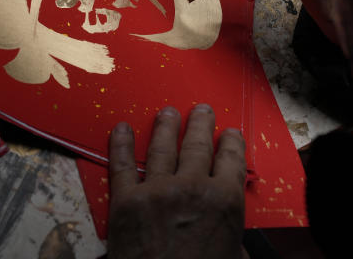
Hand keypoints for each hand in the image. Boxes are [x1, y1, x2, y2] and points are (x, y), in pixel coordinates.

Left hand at [107, 105, 248, 258]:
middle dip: (199, 124)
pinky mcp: (126, 201)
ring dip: (166, 126)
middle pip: (197, 145)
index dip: (231, 143)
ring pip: (163, 147)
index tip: (229, 133)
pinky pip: (122, 166)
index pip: (231, 160)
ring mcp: (157, 191)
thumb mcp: (231, 258)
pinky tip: (122, 130)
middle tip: (200, 109)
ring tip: (167, 113)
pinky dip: (121, 144)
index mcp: (224, 202)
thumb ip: (231, 240)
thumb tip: (230, 242)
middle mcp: (192, 188)